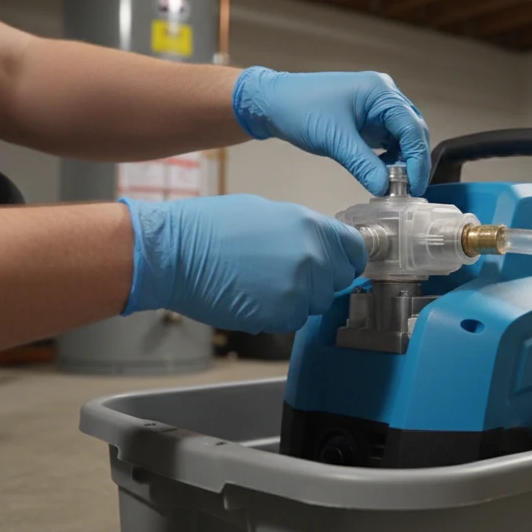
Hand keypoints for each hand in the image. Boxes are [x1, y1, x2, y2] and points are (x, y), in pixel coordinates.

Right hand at [120, 195, 367, 332]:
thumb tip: (322, 244)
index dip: (347, 257)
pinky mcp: (280, 316)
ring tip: (265, 283)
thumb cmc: (211, 227)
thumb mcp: (268, 212)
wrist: (176, 253)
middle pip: (339, 281)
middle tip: (289, 273)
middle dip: (322, 280)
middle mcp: (313, 258)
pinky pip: (293, 319)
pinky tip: (255, 297)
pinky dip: (279, 314)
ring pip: (316, 303)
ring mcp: (299, 290)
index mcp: (312, 226)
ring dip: (299, 298)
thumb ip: (304, 231)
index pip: (355, 250)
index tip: (339, 262)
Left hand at [231, 67, 431, 195]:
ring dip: (402, 160)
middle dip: (413, 160)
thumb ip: (363, 165)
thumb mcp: (335, 140)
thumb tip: (385, 189)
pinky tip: (382, 173)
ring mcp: (375, 106)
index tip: (415, 187)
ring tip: (396, 184)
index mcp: (380, 92)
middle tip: (409, 190)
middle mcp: (383, 95)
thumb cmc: (301, 110)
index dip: (417, 160)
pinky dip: (389, 157)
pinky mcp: (366, 118)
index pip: (411, 128)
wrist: (273, 102)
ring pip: (402, 136)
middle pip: (412, 130)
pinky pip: (387, 139)